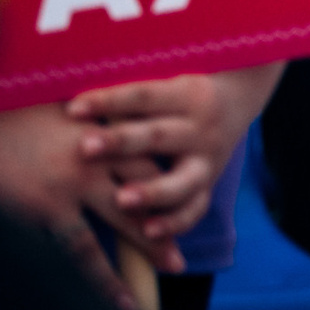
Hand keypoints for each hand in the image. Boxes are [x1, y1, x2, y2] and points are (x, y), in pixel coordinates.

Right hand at [0, 104, 160, 303]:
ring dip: (133, 260)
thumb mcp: (55, 100)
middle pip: (140, 199)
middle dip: (160, 231)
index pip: (145, 164)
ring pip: (112, 230)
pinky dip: (95, 275)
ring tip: (148, 289)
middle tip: (177, 260)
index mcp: (99, 132)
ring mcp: (69, 187)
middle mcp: (92, 160)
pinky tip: (106, 296)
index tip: (185, 205)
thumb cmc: (6, 103)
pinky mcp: (42, 208)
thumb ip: (85, 117)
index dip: (167, 186)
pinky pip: (75, 248)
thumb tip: (101, 123)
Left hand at [68, 65, 279, 245]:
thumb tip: (74, 82)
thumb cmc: (179, 88)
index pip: (143, 95)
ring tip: (121, 200)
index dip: (109, 100)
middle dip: (121, 142)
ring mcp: (207, 160)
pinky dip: (173, 223)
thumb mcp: (167, 76)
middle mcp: (200, 127)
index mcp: (188, 93)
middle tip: (85, 148)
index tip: (72, 107)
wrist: (237, 99)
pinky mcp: (208, 185)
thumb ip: (130, 85)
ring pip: (181, 180)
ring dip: (151, 191)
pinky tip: (147, 233)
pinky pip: (194, 209)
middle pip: (158, 135)